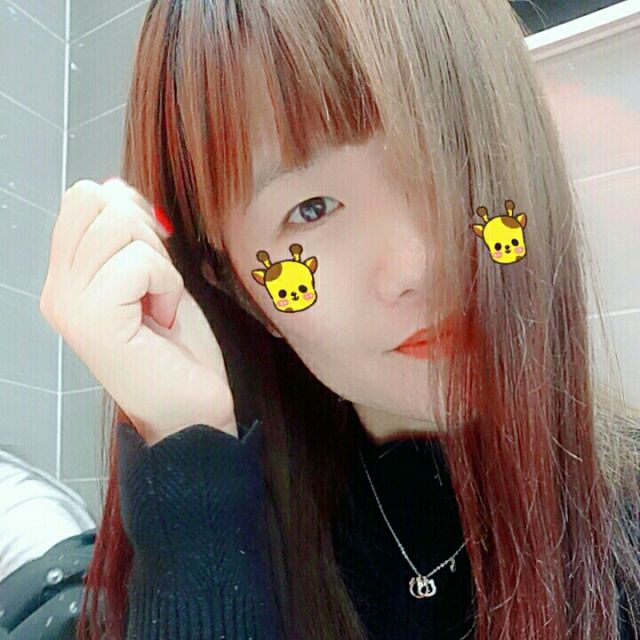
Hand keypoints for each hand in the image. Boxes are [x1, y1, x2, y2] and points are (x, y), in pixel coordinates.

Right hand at [39, 178, 237, 444]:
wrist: (191, 408)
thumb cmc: (176, 348)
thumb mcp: (153, 277)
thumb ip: (130, 235)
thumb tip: (115, 186)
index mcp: (68, 277)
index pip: (82, 198)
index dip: (130, 210)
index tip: (154, 250)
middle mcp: (58, 289)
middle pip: (97, 202)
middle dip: (145, 235)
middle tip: (156, 285)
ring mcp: (70, 304)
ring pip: (119, 226)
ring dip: (159, 264)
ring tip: (159, 305)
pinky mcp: (94, 320)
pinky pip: (139, 263)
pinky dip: (167, 286)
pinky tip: (164, 318)